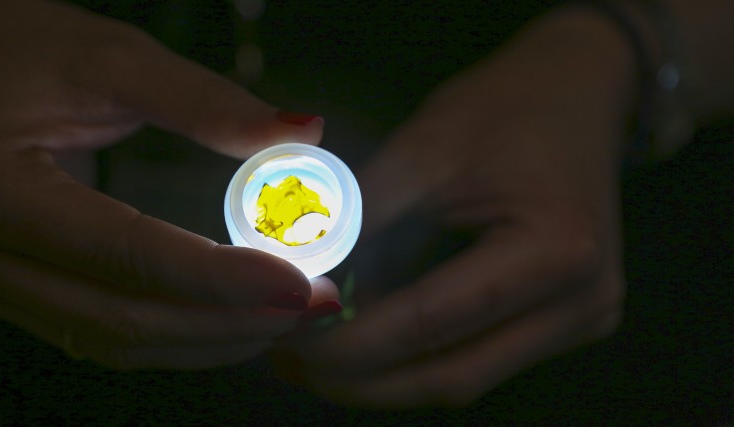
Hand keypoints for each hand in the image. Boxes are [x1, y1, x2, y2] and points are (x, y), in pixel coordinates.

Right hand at [0, 0, 335, 369]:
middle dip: (231, 323)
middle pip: (124, 319)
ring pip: (115, 341)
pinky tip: (229, 320)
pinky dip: (175, 337)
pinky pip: (101, 335)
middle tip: (314, 304)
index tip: (301, 281)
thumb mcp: (100, 57)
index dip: (222, 277)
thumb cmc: (7, 51)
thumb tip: (302, 132)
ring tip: (288, 317)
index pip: (127, 254)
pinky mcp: (17, 292)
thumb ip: (200, 99)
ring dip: (210, 340)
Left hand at [275, 9, 633, 406]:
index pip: (431, 321)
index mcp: (555, 253)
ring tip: (318, 357)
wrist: (579, 93)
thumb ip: (360, 219)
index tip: (285, 336)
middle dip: (361, 379)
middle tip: (292, 361)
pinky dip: (416, 357)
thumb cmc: (505, 107)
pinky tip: (368, 344)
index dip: (350, 340)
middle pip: (451, 374)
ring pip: (462, 376)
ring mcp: (581, 321)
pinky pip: (478, 357)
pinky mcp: (567, 322)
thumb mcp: (423, 150)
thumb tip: (299, 281)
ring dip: (384, 377)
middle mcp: (582, 305)